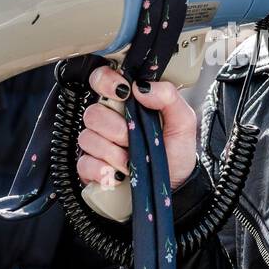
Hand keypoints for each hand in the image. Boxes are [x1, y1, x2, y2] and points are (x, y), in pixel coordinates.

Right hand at [79, 65, 197, 191]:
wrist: (173, 188)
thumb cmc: (175, 153)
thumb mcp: (183, 123)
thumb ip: (169, 96)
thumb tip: (142, 86)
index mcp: (127, 104)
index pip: (102, 80)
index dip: (106, 82)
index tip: (122, 92)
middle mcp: (107, 121)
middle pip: (93, 113)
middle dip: (117, 129)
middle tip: (134, 138)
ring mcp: (96, 144)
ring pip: (88, 138)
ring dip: (114, 153)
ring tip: (132, 161)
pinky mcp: (89, 168)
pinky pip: (84, 164)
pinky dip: (104, 171)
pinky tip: (119, 174)